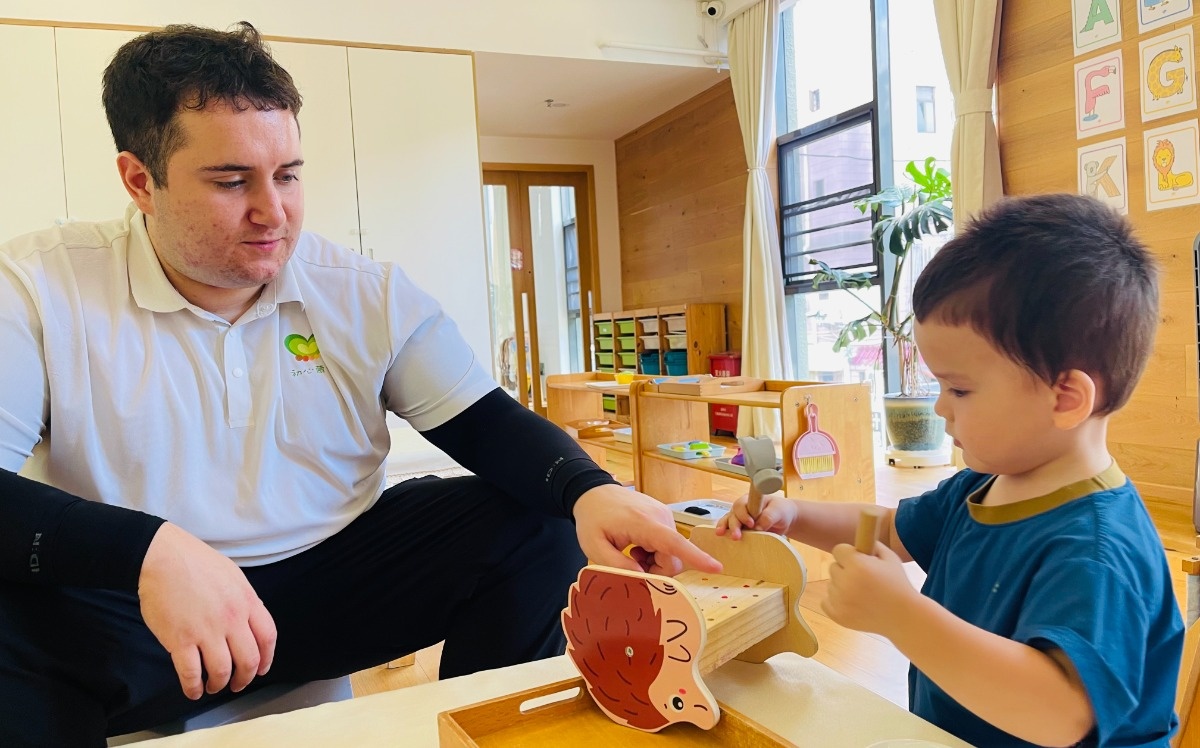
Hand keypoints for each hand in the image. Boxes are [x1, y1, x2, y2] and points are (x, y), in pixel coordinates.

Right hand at [138, 523, 276, 698]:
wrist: (162, 557)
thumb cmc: (195, 562)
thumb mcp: (233, 575)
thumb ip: (244, 600)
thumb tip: (250, 621)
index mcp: (246, 601)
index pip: (267, 637)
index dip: (266, 659)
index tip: (261, 669)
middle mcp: (231, 619)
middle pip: (248, 660)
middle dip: (244, 678)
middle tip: (237, 684)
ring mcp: (206, 631)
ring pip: (222, 671)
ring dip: (219, 685)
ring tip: (213, 687)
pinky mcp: (180, 641)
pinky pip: (191, 674)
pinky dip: (193, 688)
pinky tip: (193, 690)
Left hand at [572, 484, 720, 575]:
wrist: (593, 492)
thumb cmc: (593, 519)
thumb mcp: (594, 547)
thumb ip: (616, 566)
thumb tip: (642, 579)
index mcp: (644, 523)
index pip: (674, 543)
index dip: (696, 557)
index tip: (717, 567)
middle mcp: (660, 517)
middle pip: (673, 557)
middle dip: (656, 570)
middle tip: (632, 566)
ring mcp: (664, 515)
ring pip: (671, 553)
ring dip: (654, 561)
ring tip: (632, 553)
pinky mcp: (664, 517)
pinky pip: (668, 544)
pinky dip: (655, 552)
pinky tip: (637, 546)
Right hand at [714, 490, 796, 539]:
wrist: (785, 519)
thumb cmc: (781, 511)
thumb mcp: (778, 512)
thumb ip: (768, 517)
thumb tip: (757, 528)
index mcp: (751, 500)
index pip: (742, 505)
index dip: (743, 514)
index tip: (751, 524)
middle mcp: (743, 508)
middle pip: (734, 514)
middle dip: (734, 525)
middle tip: (737, 536)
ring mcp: (740, 518)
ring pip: (728, 520)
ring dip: (726, 528)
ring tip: (723, 535)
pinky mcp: (741, 528)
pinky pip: (730, 528)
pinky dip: (725, 532)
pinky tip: (721, 536)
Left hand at [821, 541, 917, 634]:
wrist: (904, 617)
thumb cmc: (898, 585)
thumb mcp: (890, 558)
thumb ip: (872, 544)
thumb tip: (859, 539)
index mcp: (857, 565)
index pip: (838, 550)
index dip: (848, 554)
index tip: (857, 560)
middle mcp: (845, 582)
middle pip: (833, 567)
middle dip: (845, 570)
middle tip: (862, 578)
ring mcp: (839, 601)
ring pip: (831, 584)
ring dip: (842, 586)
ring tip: (862, 593)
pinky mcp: (836, 615)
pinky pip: (826, 601)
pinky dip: (836, 601)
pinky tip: (853, 603)